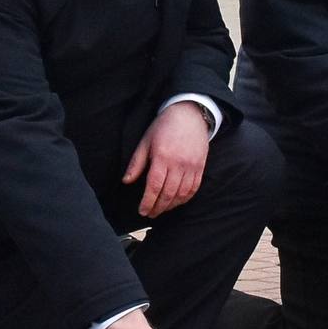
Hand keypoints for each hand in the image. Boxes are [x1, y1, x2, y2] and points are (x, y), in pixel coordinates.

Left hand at [123, 101, 211, 219]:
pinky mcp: (200, 167)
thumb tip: (126, 181)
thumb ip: (137, 163)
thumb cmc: (164, 126)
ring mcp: (191, 166)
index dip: (148, 201)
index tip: (142, 211)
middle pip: (168, 193)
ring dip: (171, 206)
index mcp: (162, 157)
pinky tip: (176, 202)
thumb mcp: (146, 141)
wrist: (189, 114)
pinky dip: (185, 199)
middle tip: (150, 214)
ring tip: (161, 210)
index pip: (154, 186)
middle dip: (158, 207)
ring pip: (181, 194)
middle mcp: (178, 164)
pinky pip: (194, 188)